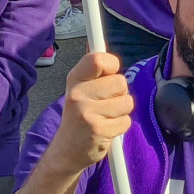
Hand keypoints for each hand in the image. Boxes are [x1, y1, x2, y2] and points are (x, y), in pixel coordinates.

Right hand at [44, 53, 133, 174]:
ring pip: (127, 102)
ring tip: (106, 117)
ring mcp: (87, 113)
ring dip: (122, 111)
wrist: (67, 150)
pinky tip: (106, 129)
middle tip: (106, 103)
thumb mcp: (79, 88)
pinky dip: (121, 126)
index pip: (99, 59)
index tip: (109, 75)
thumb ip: (92, 68)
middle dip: (120, 93)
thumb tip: (97, 42)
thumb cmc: (79, 115)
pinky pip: (126, 121)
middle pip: (121, 81)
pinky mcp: (98, 130)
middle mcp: (77, 94)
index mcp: (74, 79)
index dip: (112, 65)